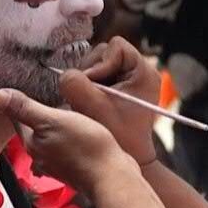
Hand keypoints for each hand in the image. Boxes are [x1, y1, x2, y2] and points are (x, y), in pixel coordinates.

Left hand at [0, 82, 141, 193]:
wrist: (112, 177)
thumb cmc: (85, 147)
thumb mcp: (53, 120)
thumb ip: (25, 108)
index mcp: (31, 143)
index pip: (17, 116)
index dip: (20, 99)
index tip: (25, 84)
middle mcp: (40, 155)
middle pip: (34, 127)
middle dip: (39, 111)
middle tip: (48, 93)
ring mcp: (57, 162)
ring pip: (50, 136)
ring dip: (55, 123)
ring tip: (66, 107)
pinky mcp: (75, 166)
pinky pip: (66, 144)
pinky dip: (69, 134)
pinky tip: (81, 127)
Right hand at [70, 37, 164, 166]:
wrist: (129, 160)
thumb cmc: (118, 137)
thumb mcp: (94, 108)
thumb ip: (76, 85)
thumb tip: (65, 74)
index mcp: (143, 72)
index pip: (116, 47)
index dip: (100, 64)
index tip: (95, 88)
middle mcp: (139, 71)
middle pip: (104, 53)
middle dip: (90, 73)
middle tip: (87, 95)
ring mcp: (128, 79)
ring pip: (96, 64)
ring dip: (87, 81)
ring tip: (88, 102)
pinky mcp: (118, 88)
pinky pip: (96, 76)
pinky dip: (89, 87)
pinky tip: (89, 104)